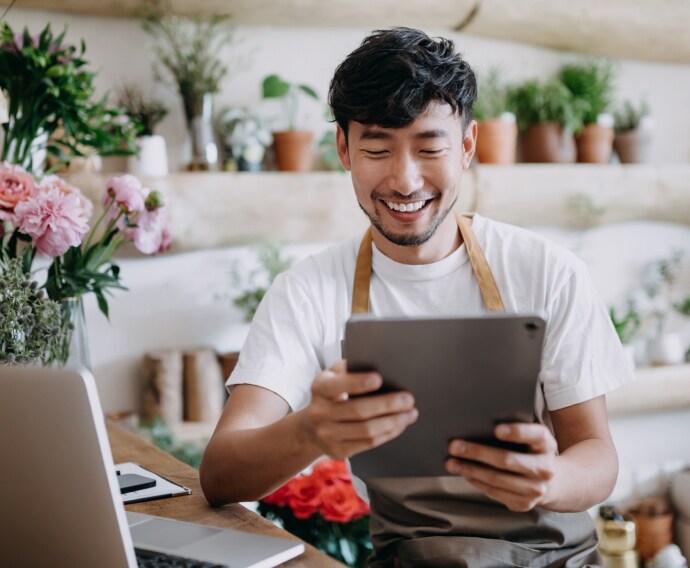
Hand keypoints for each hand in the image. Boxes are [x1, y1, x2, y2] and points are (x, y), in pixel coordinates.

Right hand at [299, 360, 417, 459]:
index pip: (338, 385)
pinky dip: (388, 433)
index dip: (358, 382)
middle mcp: (320, 413)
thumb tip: (380, 364)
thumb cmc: (331, 395)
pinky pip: (368, 443)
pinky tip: (400, 425)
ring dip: (393, 422)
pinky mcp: (338, 451)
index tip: (379, 379)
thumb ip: (349, 369)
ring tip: (410, 413)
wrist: (311, 427)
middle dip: (387, 405)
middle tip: (408, 399)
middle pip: (358, 410)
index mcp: (320, 389)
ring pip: (367, 430)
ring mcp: (328, 435)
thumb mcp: (333, 377)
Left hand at [445, 423, 557, 511]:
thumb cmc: (529, 450)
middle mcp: (545, 468)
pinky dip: (477, 482)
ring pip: (497, 479)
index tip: (496, 430)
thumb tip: (475, 427)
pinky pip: (495, 492)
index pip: (535, 435)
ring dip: (470, 470)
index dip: (517, 432)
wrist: (552, 480)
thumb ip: (511, 430)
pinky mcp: (524, 504)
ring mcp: (536, 489)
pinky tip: (465, 473)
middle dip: (477, 452)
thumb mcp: (529, 437)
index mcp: (546, 444)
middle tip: (454, 446)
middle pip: (507, 460)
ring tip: (451, 462)